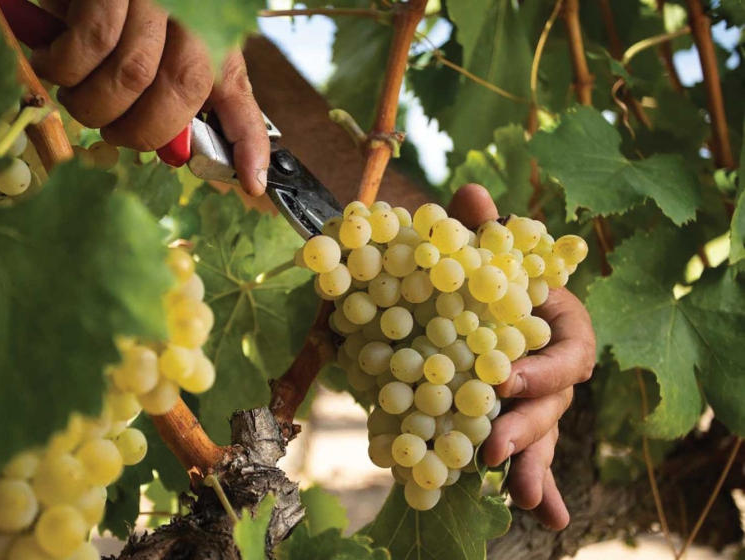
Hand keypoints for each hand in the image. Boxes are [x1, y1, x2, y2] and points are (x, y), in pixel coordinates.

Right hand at [33, 0, 269, 195]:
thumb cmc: (109, 5)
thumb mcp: (152, 41)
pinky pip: (90, 42)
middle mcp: (191, 11)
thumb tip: (174, 152)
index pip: (238, 90)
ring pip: (132, 75)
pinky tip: (53, 58)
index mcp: (206, 32)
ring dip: (93, 103)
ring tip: (74, 95)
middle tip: (109, 129)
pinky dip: (66, 65)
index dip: (249, 140)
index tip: (254, 183)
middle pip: (182, 91)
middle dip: (138, 131)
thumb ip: (166, 90)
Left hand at [448, 184, 595, 529]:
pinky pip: (530, 459)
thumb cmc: (478, 276)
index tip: (508, 379)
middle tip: (494, 446)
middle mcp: (551, 366)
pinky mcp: (513, 424)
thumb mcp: (475, 254)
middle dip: (527, 424)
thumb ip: (478, 230)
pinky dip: (540, 486)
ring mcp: (536, 400)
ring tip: (521, 495)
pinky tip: (547, 515)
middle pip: (553, 400)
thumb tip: (472, 195)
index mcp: (554, 322)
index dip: (544, 366)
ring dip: (532, 463)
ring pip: (541, 434)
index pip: (570, 346)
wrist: (459, 304)